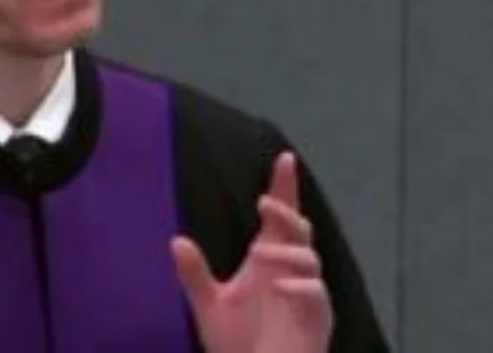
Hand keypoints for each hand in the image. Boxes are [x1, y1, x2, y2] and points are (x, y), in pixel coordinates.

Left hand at [171, 152, 332, 352]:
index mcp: (268, 260)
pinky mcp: (316, 318)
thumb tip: (176, 241)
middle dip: (286, 212)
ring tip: (261, 252)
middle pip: (299, 229)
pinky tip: (278, 288)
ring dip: (287, 251)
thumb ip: (195, 275)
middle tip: (263, 204)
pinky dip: (300, 288)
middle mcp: (289, 271)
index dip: (284, 188)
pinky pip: (316, 295)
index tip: (284, 159)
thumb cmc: (238, 343)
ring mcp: (306, 294)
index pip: (279, 218)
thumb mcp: (209, 306)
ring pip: (309, 258)